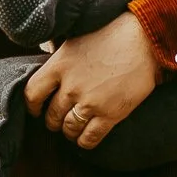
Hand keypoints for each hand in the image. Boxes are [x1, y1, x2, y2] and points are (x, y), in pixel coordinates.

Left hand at [24, 14, 160, 149]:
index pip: (32, 94)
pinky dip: (85, 141)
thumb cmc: (110, 35)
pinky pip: (90, 138)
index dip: (33, 106)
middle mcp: (71, 87)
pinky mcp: (110, 114)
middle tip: (58, 120)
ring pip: (69, 129)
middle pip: (51, 116)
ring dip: (69, 132)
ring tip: (72, 128)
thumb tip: (46, 65)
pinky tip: (85, 138)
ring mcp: (90, 102)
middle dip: (53, 121)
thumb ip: (59, 58)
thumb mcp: (75, 41)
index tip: (37, 110)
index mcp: (59, 66)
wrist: (143, 41)